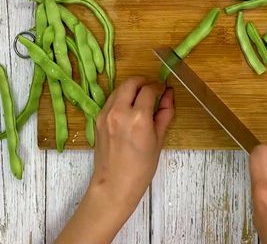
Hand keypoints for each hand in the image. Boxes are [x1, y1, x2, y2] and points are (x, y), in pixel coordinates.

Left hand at [55, 77, 174, 243]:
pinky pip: (111, 100)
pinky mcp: (98, 119)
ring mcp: (106, 114)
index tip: (163, 90)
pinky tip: (129, 109)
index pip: (149, 89)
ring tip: (141, 98)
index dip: (158, 86)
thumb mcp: (158, 140)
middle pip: (131, 82)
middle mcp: (120, 111)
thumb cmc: (141, 168)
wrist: (115, 184)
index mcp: (138, 118)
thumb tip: (169, 94)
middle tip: (153, 89)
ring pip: (119, 88)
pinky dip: (121, 98)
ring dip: (131, 88)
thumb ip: (164, 114)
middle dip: (143, 81)